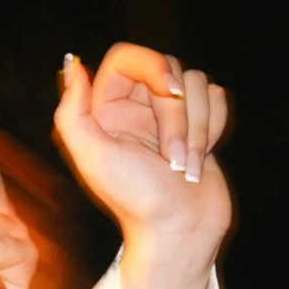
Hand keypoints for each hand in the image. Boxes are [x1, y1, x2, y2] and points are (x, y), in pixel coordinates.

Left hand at [55, 44, 231, 255]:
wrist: (180, 232)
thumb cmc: (135, 199)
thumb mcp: (93, 159)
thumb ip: (72, 112)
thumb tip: (73, 63)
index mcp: (105, 110)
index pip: (127, 56)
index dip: (153, 64)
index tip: (170, 90)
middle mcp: (136, 107)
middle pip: (169, 68)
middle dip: (178, 113)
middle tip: (171, 156)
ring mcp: (169, 115)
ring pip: (197, 82)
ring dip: (199, 127)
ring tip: (185, 167)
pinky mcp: (200, 124)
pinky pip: (216, 97)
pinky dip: (215, 127)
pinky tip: (201, 158)